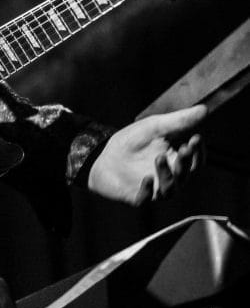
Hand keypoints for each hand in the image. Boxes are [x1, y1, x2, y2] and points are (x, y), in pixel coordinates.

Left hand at [87, 106, 205, 205]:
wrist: (103, 156)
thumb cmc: (132, 142)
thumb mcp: (154, 127)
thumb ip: (178, 121)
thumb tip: (204, 109)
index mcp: (175, 162)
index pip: (196, 161)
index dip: (198, 151)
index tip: (195, 138)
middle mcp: (169, 178)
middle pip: (185, 174)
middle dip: (186, 162)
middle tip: (184, 148)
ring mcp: (154, 189)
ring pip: (169, 189)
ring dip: (167, 174)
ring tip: (159, 158)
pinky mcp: (137, 197)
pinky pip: (146, 198)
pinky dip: (148, 190)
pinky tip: (147, 179)